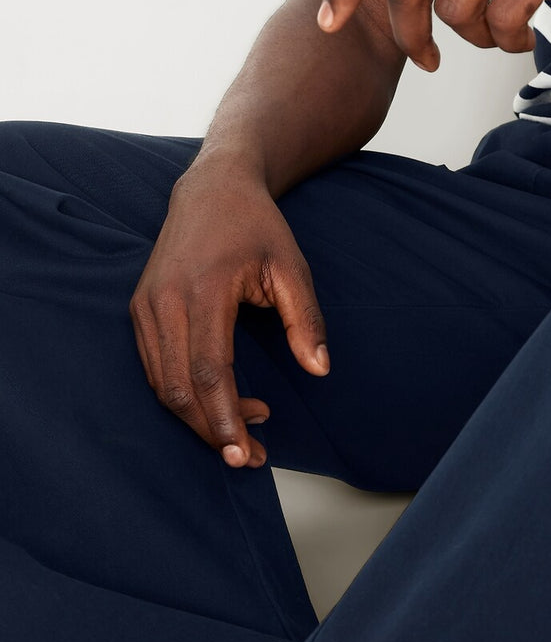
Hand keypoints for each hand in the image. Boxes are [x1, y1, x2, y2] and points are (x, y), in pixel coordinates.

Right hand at [129, 162, 330, 467]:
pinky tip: (218, 398)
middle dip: (212, 430)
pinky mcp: (139, 309)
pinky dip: (182, 393)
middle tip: (251, 454)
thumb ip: (306, 319)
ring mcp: (146, 305)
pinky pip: (154, 367)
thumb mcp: (292, 266)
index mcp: (204, 290)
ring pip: (161, 384)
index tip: (247, 453)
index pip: (207, 372)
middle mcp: (165, 301)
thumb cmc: (257, 226)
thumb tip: (320, 369)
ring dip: (198, 416)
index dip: (225, 418)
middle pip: (178, 388)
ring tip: (244, 427)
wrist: (213, 188)